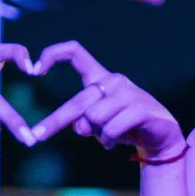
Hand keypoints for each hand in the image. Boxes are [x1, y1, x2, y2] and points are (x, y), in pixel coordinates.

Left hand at [30, 41, 183, 159]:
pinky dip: (108, 140)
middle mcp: (113, 80)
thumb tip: (78, 126)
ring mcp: (128, 93)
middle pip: (78, 101)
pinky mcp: (140, 109)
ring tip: (107, 137)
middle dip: (55, 121)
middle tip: (36, 136)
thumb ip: (83, 119)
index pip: (74, 52)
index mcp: (100, 77)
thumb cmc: (125, 126)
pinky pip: (111, 129)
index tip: (35, 69)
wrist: (160, 136)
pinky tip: (113, 142)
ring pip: (94, 118)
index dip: (53, 55)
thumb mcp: (98, 122)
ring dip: (96, 135)